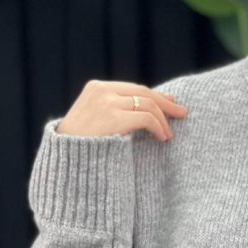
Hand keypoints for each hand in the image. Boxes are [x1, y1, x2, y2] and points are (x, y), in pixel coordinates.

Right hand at [56, 79, 187, 140]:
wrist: (65, 160)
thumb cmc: (80, 146)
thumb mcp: (92, 119)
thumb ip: (112, 110)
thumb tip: (142, 110)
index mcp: (96, 88)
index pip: (133, 88)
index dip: (154, 96)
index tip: (170, 102)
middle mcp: (102, 91)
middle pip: (143, 92)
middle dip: (165, 103)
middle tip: (182, 113)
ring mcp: (107, 102)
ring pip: (148, 104)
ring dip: (163, 119)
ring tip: (169, 134)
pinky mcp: (114, 117)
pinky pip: (146, 118)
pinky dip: (158, 127)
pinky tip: (162, 138)